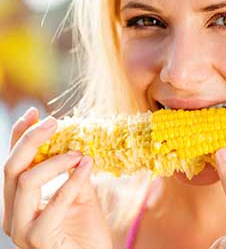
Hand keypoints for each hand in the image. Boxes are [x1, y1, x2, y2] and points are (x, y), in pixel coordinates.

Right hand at [2, 108, 111, 248]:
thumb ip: (72, 171)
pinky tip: (87, 165)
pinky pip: (53, 202)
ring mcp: (22, 228)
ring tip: (80, 154)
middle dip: (32, 139)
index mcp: (20, 200)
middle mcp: (13, 213)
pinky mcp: (38, 239)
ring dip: (55, 161)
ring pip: (26, 181)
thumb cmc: (87, 230)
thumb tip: (73, 142)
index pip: (15, 162)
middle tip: (54, 121)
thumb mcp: (80, 193)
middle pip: (12, 167)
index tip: (36, 113)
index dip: (21, 135)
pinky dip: (72, 180)